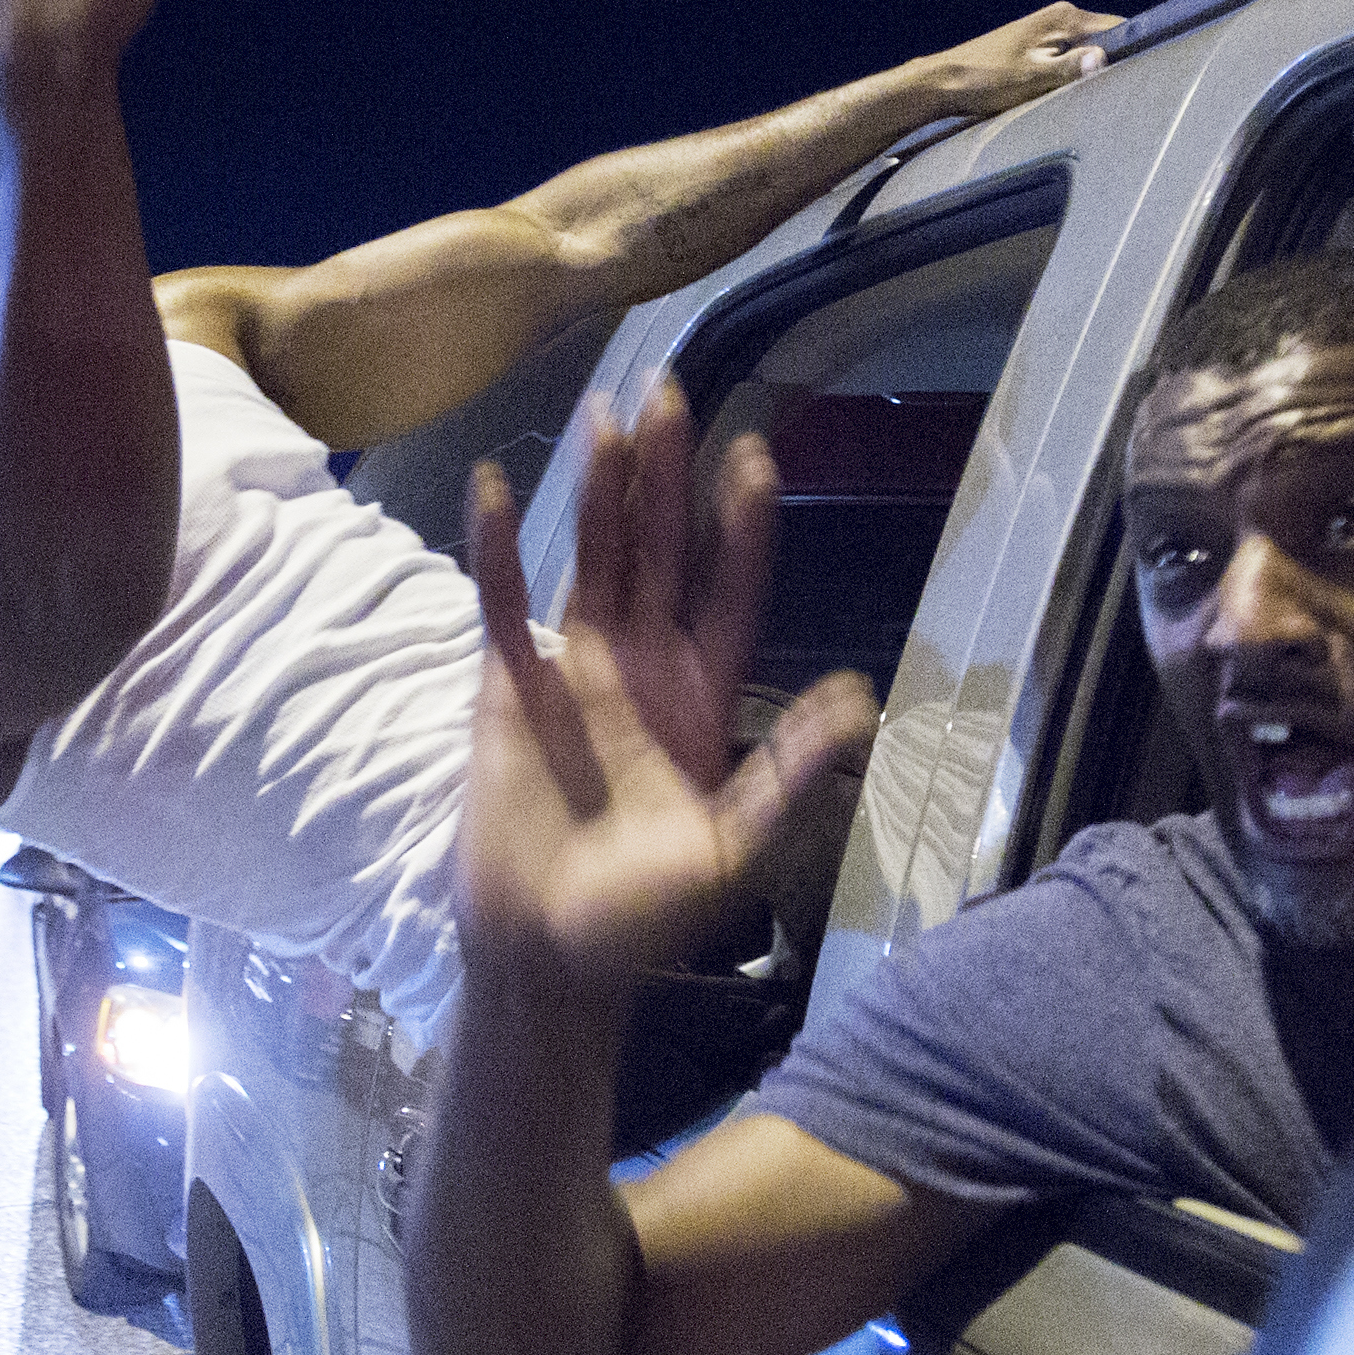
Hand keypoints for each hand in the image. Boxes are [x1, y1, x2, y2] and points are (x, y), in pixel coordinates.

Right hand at [456, 392, 876, 1002]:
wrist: (546, 961)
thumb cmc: (642, 921)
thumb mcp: (731, 853)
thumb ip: (787, 775)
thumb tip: (859, 701)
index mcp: (703, 697)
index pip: (729, 590)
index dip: (739, 527)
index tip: (755, 456)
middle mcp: (644, 667)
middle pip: (659, 550)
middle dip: (667, 476)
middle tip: (674, 393)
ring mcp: (574, 671)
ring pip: (590, 558)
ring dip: (598, 491)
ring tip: (606, 418)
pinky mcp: (508, 687)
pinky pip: (501, 603)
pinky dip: (495, 546)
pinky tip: (494, 482)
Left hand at [919, 2, 1122, 119]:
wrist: (946, 81)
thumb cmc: (986, 80)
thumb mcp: (1033, 78)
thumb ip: (1070, 68)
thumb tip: (1103, 58)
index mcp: (1065, 18)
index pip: (1118, 28)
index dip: (1134, 50)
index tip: (1146, 73)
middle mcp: (1061, 18)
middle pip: (1106, 39)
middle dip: (1116, 62)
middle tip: (1128, 91)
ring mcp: (1049, 31)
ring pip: (1088, 50)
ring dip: (1095, 70)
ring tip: (1106, 93)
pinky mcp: (1039, 47)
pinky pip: (1071, 58)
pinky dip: (1077, 74)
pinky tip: (1078, 92)